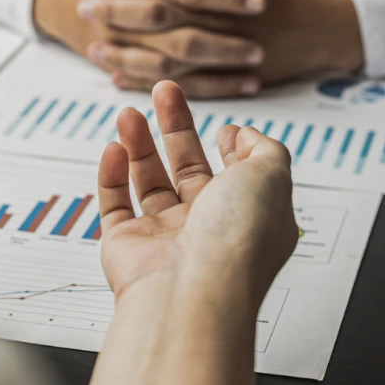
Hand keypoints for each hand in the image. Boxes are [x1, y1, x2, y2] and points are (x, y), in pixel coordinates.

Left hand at [72, 0, 364, 97]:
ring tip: (94, 51)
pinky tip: (121, 80)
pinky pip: (182, 83)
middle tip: (84, 6)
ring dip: (126, 51)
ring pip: (165, 51)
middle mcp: (220, 14)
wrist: (327, 26)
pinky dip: (150, 82)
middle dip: (119, 9)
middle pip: (159, 10)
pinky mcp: (227, 78)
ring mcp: (224, 48)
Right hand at [97, 81, 297, 307]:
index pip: (238, 177)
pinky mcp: (127, 245)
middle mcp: (208, 228)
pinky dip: (112, 175)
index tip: (224, 127)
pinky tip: (114, 148)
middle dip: (176, 127)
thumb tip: (246, 135)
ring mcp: (166, 237)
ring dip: (139, 143)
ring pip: (149, 180)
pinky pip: (115, 204)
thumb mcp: (272, 177)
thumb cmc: (236, 241)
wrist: (192, 292)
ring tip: (129, 113)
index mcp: (248, 217)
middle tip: (163, 92)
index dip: (232, 149)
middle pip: (188, 168)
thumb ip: (265, 149)